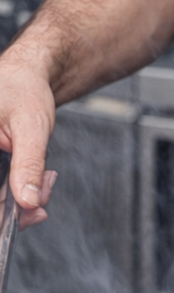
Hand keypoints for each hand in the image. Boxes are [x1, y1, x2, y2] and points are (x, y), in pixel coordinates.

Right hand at [0, 54, 57, 227]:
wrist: (25, 75)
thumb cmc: (22, 90)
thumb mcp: (30, 127)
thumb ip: (29, 164)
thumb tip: (29, 203)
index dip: (0, 214)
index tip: (25, 217)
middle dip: (16, 208)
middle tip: (43, 206)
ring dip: (23, 199)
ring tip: (48, 179)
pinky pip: (0, 189)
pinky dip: (22, 190)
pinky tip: (42, 179)